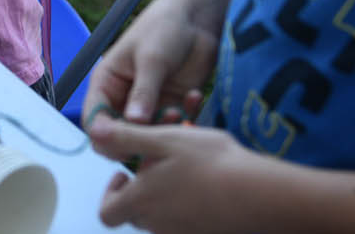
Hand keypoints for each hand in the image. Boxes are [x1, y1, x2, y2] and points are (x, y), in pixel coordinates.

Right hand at [81, 0, 220, 128]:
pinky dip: (186, 118)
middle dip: (138, 137)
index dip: (105, 135)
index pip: (95, 120)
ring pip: (149, 135)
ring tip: (179, 110)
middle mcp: (123, 98)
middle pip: (120, 134)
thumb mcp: (152, 59)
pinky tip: (195, 96)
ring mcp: (149, 105)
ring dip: (164, 129)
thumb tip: (134, 123)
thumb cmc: (164, 28)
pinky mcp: (172, 106)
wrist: (196, 18)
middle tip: (158, 135)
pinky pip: (174, 126)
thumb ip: (143, 92)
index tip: (126, 140)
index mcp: (106, 83)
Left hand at [88, 120, 257, 231]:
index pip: (107, 213)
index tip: (126, 172)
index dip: (111, 192)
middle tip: (160, 162)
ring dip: (166, 193)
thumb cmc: (210, 163)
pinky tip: (207, 182)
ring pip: (162, 215)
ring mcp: (183, 233)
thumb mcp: (163, 139)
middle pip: (135, 213)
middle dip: (141, 188)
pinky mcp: (204, 233)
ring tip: (187, 167)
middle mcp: (158, 225)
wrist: (260, 194)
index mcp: (141, 203)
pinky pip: (186, 220)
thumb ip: (125, 137)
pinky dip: (189, 203)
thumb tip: (93, 132)